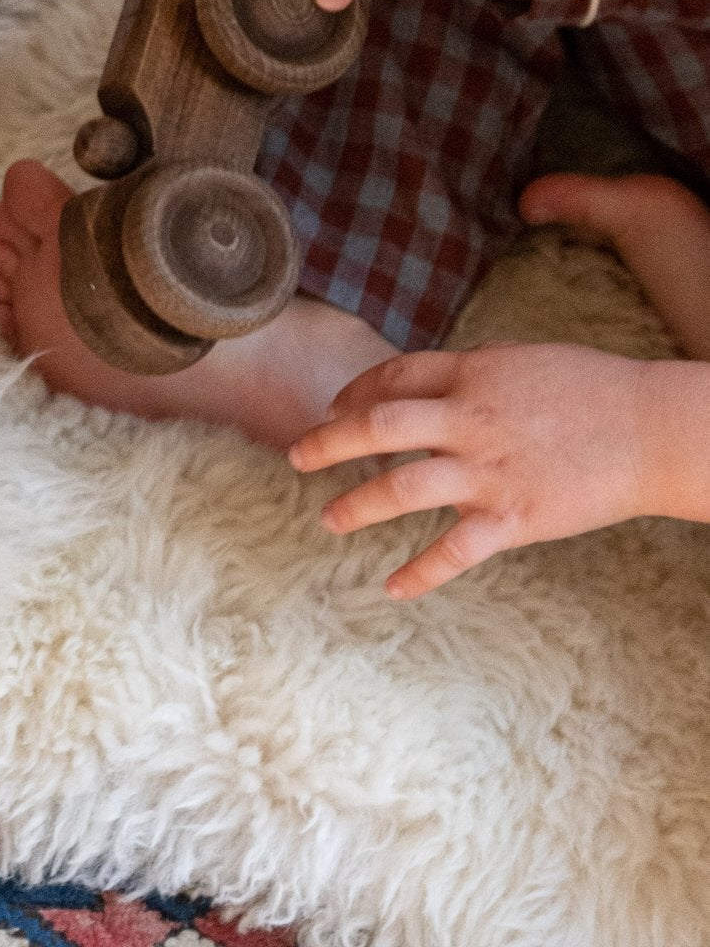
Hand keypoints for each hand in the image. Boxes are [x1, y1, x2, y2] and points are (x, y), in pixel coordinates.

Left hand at [287, 344, 709, 597]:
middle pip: (378, 427)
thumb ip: (471, 372)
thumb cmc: (591, 390)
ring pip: (402, 489)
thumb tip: (429, 383)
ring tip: (327, 519)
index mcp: (472, 374)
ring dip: (356, 505)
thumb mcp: (522, 360)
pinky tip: (391, 587)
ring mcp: (489, 472)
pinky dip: (419, 573)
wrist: (651, 431)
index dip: (354, 392)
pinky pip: (454, 551)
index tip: (332, 409)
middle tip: (296, 456)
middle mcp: (470, 420)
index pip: (393, 378)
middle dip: (328, 442)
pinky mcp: (514, 518)